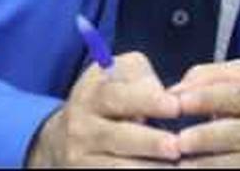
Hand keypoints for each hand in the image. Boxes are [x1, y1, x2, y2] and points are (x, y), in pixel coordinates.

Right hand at [27, 51, 182, 167]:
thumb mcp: (119, 77)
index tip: (175, 106)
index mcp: (91, 92)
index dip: (148, 101)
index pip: (117, 96)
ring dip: (146, 167)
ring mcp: (80, 155)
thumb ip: (142, 79)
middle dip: (148, 142)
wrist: (63, 138)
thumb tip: (166, 97)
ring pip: (116, 166)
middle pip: (115, 135)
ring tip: (174, 168)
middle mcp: (81, 125)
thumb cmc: (109, 101)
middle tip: (175, 146)